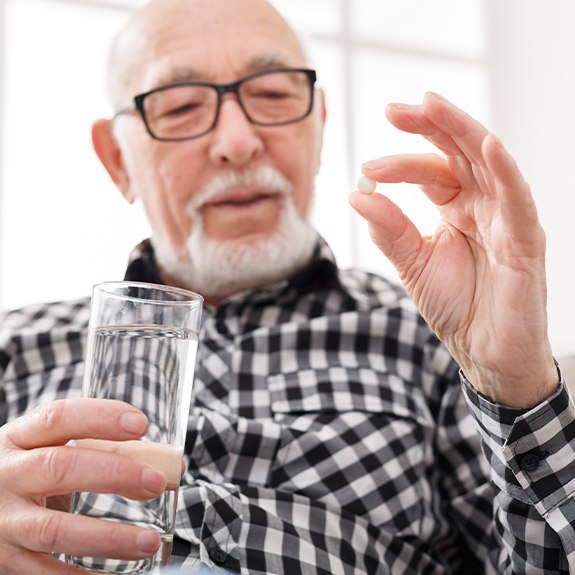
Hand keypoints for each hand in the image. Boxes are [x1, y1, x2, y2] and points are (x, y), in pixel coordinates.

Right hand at [0, 398, 166, 573]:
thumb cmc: (32, 470)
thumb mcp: (53, 449)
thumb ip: (108, 449)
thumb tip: (173, 465)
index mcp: (20, 437)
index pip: (58, 418)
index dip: (99, 418)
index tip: (141, 424)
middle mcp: (6, 475)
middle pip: (59, 467)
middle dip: (114, 474)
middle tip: (156, 483)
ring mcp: (2, 521)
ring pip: (53, 529)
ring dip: (107, 537)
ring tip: (149, 541)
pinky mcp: (4, 559)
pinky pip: (43, 574)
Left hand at [349, 92, 556, 407]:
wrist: (484, 354)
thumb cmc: (456, 307)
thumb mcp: (413, 265)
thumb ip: (390, 231)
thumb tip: (358, 194)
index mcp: (457, 209)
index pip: (431, 171)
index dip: (400, 164)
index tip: (367, 170)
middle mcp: (483, 205)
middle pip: (459, 153)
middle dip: (430, 126)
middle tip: (394, 109)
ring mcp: (506, 219)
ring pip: (489, 163)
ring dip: (461, 132)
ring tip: (431, 106)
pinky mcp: (526, 241)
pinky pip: (518, 200)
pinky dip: (504, 172)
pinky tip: (485, 146)